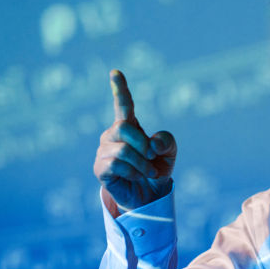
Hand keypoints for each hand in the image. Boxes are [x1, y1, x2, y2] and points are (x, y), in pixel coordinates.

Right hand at [93, 69, 176, 212]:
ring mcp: (104, 151)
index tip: (115, 72)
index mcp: (129, 126)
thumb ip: (167, 141)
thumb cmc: (156, 170)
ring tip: (147, 172)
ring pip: (123, 150)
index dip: (120, 88)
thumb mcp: (169, 152)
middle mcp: (112, 135)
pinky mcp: (100, 168)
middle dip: (142, 143)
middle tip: (151, 157)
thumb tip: (152, 143)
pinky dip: (134, 173)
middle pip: (123, 127)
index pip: (123, 104)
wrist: (150, 196)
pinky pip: (117, 165)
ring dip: (142, 164)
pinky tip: (136, 177)